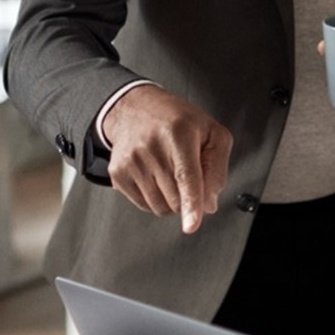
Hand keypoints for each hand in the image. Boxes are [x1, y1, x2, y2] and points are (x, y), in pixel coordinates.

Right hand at [98, 85, 232, 232]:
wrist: (136, 110)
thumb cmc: (179, 122)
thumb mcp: (212, 133)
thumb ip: (217, 168)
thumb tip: (208, 204)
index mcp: (178, 133)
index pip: (186, 176)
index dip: (191, 203)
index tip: (191, 225)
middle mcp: (150, 147)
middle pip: (176, 198)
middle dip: (188, 198)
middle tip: (187, 174)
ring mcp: (131, 161)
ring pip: (160, 207)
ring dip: (172, 200)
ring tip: (170, 172)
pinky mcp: (118, 173)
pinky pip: (144, 205)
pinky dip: (156, 199)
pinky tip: (156, 176)